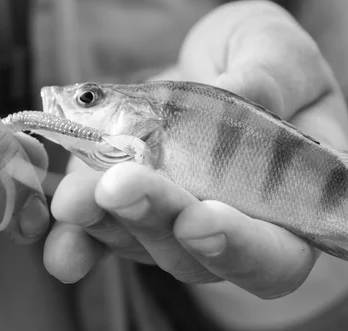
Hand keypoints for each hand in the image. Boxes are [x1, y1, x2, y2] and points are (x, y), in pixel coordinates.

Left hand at [45, 1, 347, 299]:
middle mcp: (233, 230)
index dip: (239, 250)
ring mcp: (178, 223)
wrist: (219, 63)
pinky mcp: (132, 207)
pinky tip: (58, 227)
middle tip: (119, 187)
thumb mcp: (279, 55)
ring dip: (107, 226)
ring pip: (145, 246)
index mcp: (288, 208)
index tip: (199, 220)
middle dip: (155, 225)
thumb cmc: (266, 64)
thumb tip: (242, 98)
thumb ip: (271, 77)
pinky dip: (78, 236)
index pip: (274, 257)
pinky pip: (105, 232)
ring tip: (75, 195)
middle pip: (196, 258)